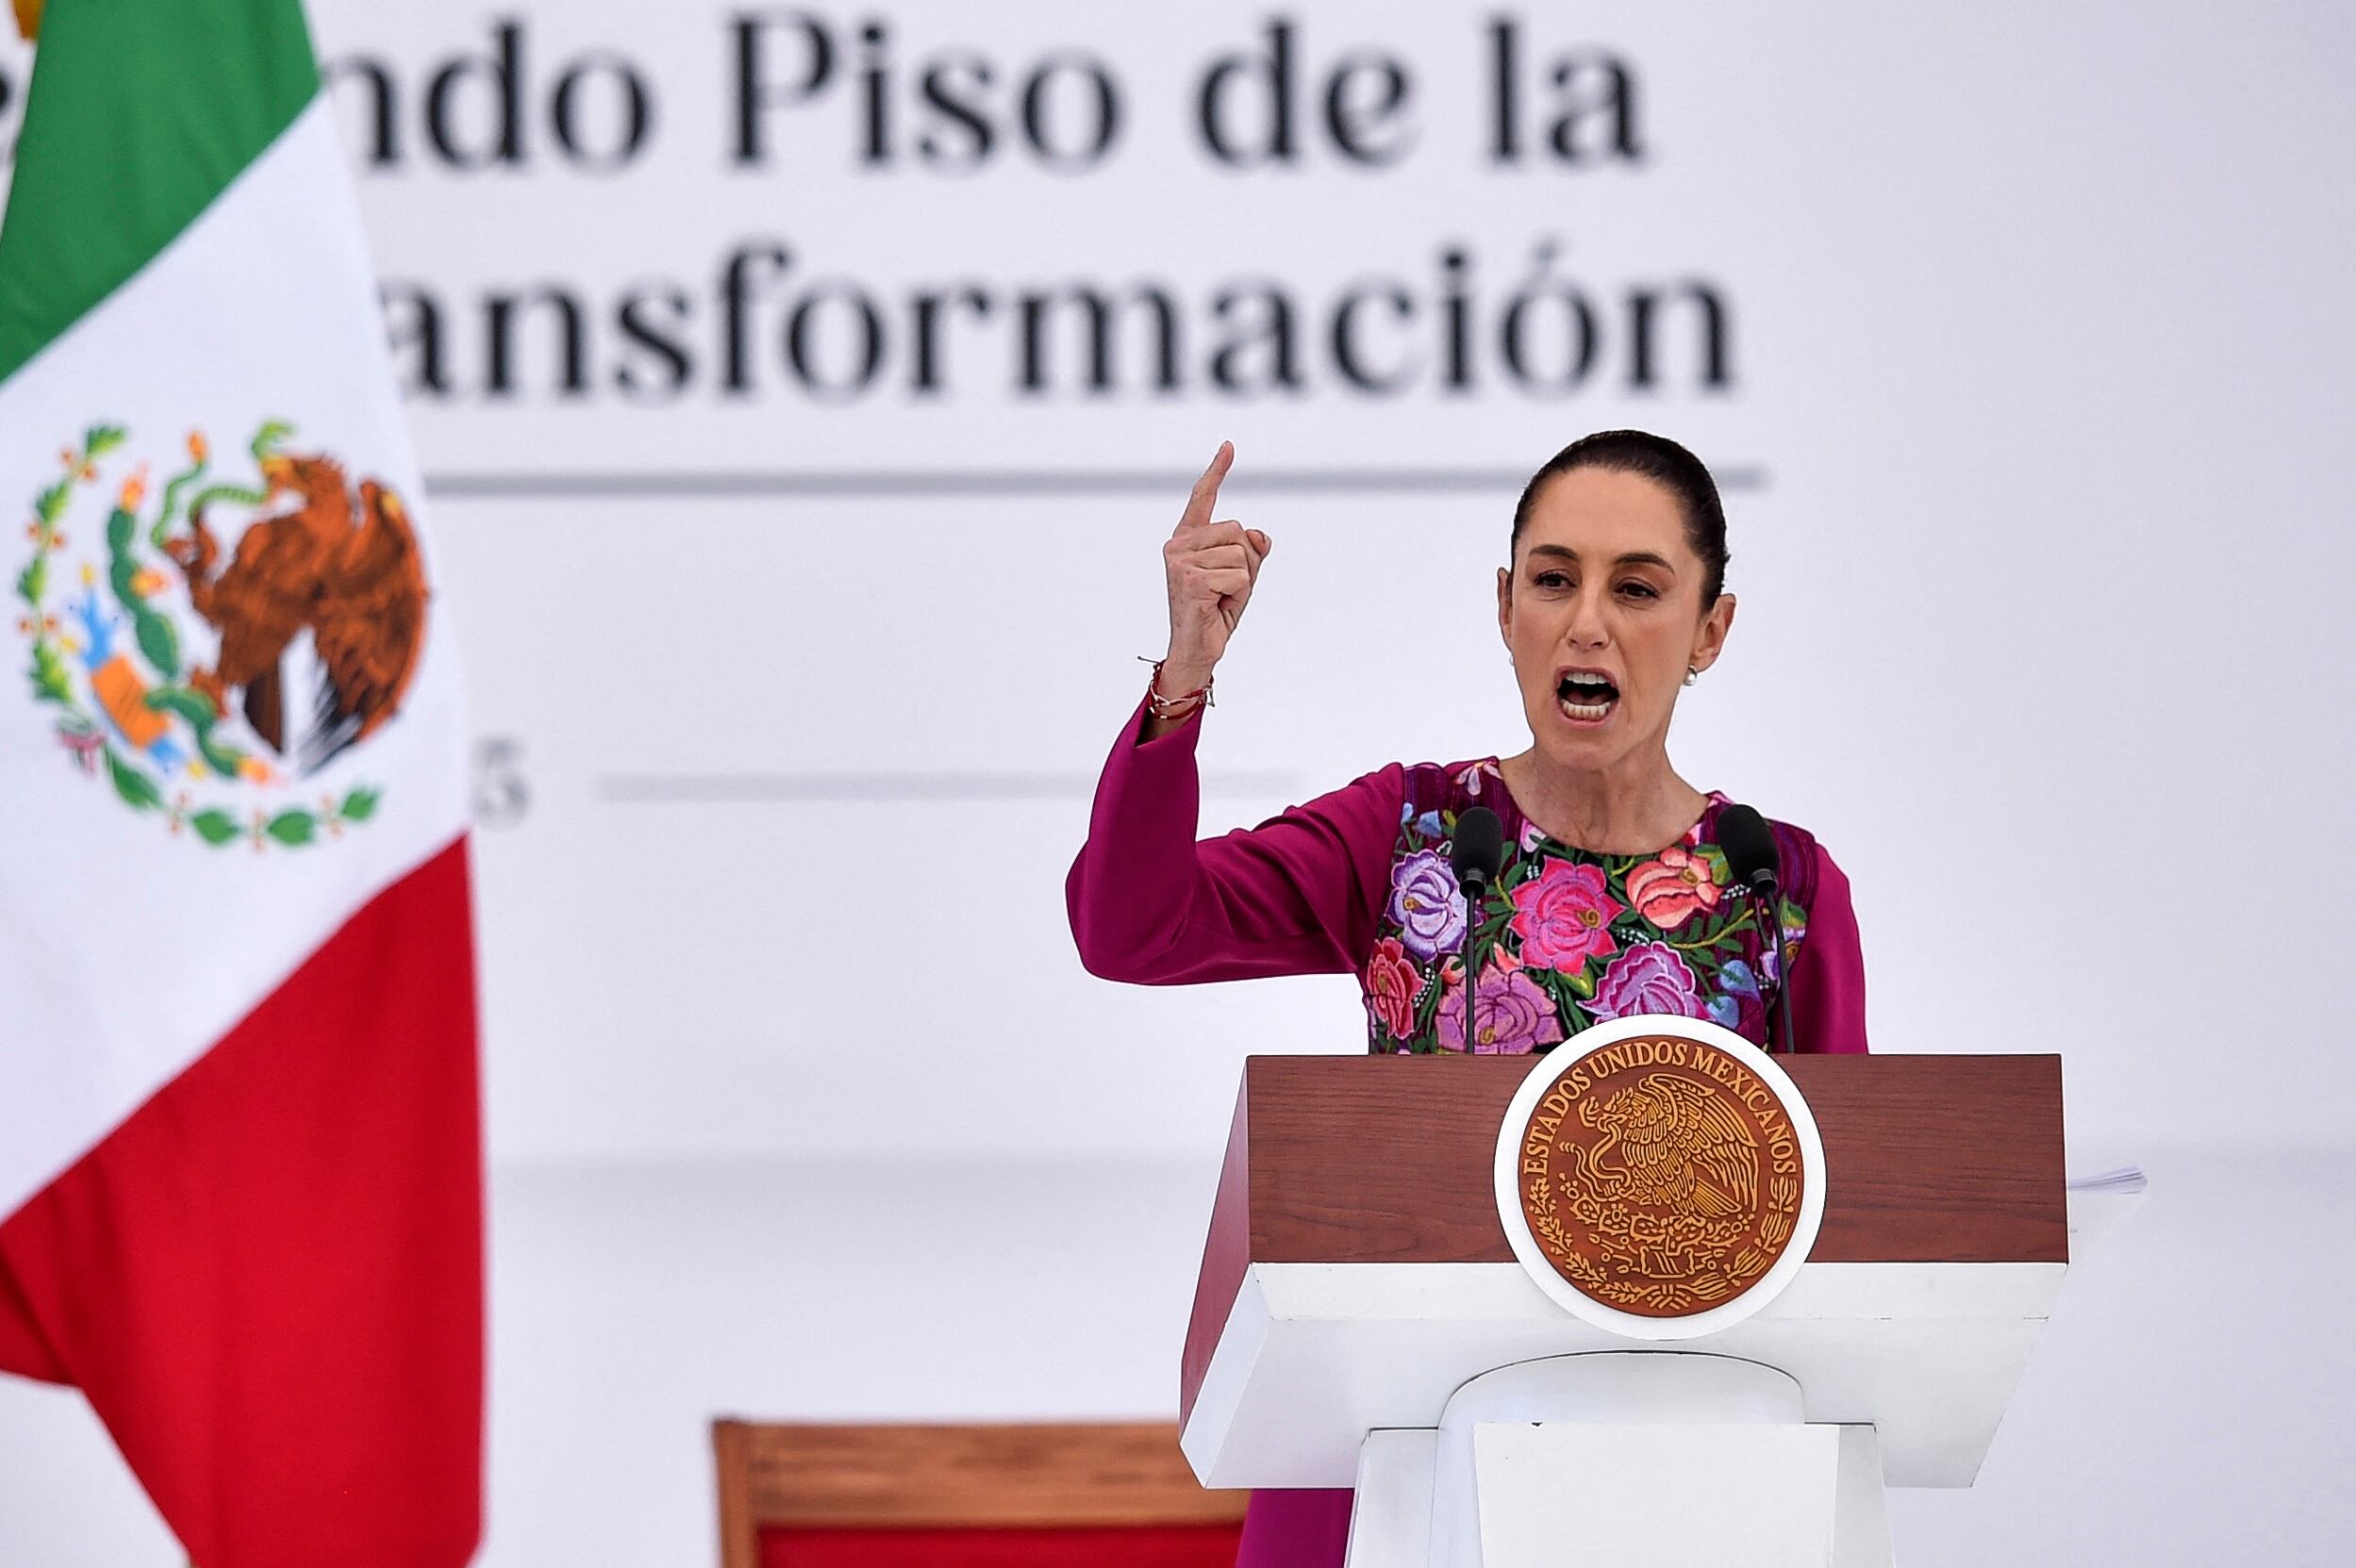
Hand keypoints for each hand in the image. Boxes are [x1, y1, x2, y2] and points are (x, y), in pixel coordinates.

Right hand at [1159, 442, 1270, 692]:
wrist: (1196, 650)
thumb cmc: (1216, 610)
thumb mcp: (1242, 575)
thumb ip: (1252, 550)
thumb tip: (1259, 535)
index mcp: (1188, 538)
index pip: (1202, 498)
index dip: (1217, 471)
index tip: (1229, 446)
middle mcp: (1178, 544)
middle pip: (1238, 532)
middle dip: (1245, 563)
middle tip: (1225, 589)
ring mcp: (1180, 561)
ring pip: (1241, 557)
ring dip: (1242, 583)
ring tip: (1220, 600)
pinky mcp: (1189, 579)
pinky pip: (1239, 577)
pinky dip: (1238, 596)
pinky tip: (1217, 607)